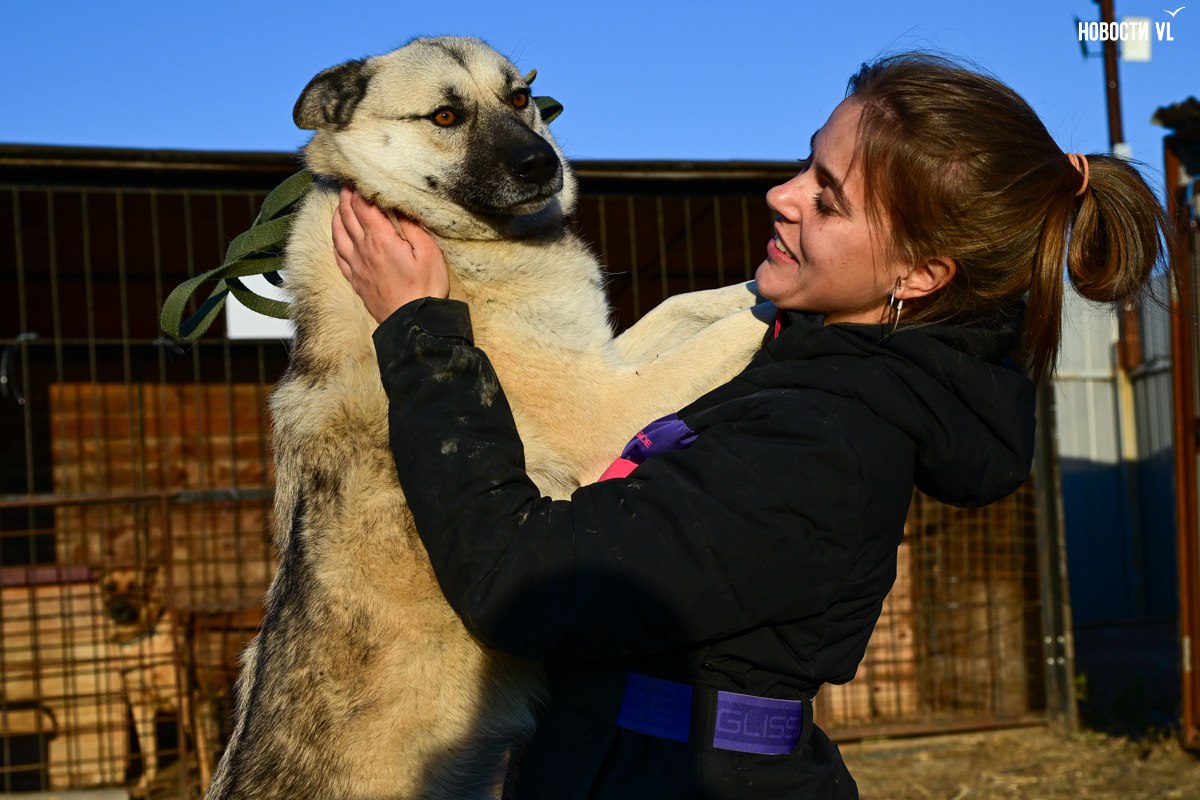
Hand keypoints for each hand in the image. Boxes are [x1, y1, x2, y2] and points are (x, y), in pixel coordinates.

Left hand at [332, 186, 449, 322]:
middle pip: (347, 217)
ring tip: (339, 204)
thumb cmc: (426, 288)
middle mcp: (363, 250)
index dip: (357, 189)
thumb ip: (412, 227)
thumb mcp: (429, 252)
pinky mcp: (356, 281)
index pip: (362, 206)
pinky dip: (335, 240)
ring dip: (337, 216)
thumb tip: (399, 206)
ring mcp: (357, 266)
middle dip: (346, 197)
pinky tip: (337, 236)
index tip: (357, 176)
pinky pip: (338, 256)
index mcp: (381, 239)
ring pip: (338, 234)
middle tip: (346, 184)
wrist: (413, 324)